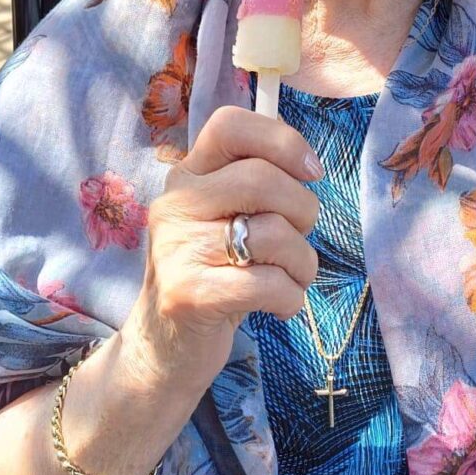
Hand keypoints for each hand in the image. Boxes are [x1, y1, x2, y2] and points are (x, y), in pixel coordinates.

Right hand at [120, 107, 320, 397]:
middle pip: (262, 179)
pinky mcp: (188, 294)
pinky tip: (279, 306)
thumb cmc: (213, 274)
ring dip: (303, 262)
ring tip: (290, 279)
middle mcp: (175, 204)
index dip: (282, 140)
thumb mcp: (223, 219)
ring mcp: (177, 249)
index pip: (230, 125)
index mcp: (187, 176)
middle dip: (304, 210)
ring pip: (273, 234)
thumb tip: (307, 163)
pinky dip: (291, 298)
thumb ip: (253, 184)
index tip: (310, 172)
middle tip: (300, 237)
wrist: (164, 349)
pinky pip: (269, 284)